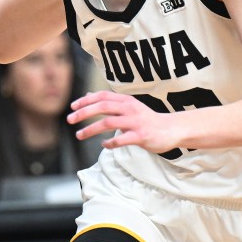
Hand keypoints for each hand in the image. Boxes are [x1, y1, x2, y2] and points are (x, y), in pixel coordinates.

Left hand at [67, 91, 181, 153]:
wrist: (171, 129)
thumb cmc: (146, 119)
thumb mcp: (128, 106)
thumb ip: (109, 102)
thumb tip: (87, 96)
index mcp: (126, 100)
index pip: (102, 96)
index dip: (85, 100)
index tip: (72, 107)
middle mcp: (130, 109)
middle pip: (102, 107)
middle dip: (83, 113)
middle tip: (69, 119)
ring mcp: (135, 122)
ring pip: (108, 123)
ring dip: (91, 129)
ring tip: (79, 135)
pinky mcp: (141, 136)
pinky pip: (120, 140)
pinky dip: (109, 143)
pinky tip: (103, 145)